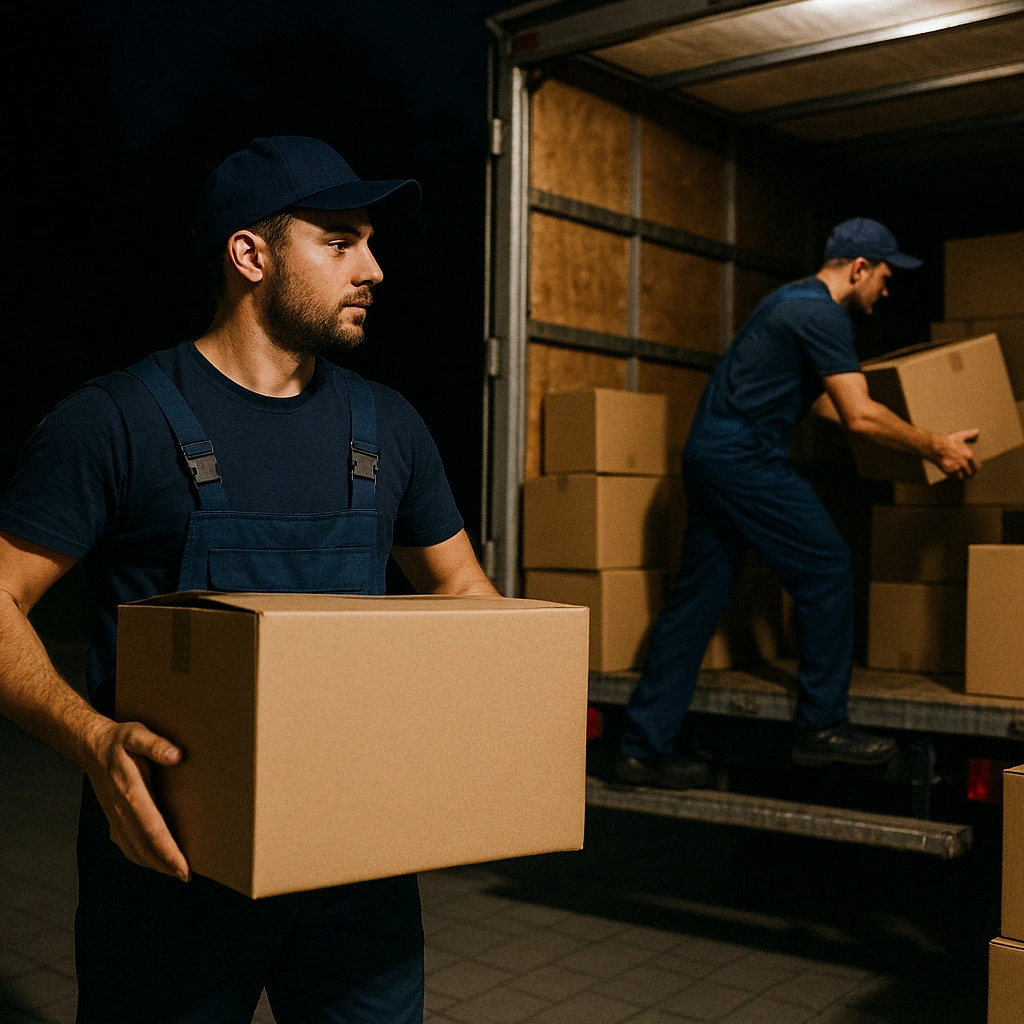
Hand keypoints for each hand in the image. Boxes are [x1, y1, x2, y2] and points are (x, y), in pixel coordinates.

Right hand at [84, 719, 189, 880]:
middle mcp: (121, 810)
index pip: (152, 829)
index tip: (183, 867)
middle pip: (144, 846)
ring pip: (134, 849)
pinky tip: (153, 860)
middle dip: (165, 864)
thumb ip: (156, 744)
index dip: (168, 851)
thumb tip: (177, 755)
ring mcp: (115, 816)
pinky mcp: (114, 818)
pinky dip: (141, 856)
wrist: (91, 747)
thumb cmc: (118, 740)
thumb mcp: (137, 734)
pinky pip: (127, 843)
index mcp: (130, 793)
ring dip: (154, 863)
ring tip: (175, 872)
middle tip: (186, 876)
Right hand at [930, 428, 979, 479]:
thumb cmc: (947, 441)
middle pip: (970, 473)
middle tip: (968, 475)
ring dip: (962, 478)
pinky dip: (955, 479)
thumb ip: (970, 434)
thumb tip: (977, 432)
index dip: (975, 469)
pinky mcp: (948, 472)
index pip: (975, 466)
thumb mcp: (960, 436)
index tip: (973, 470)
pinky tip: (954, 479)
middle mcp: (964, 463)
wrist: (935, 446)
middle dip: (969, 475)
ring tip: (962, 478)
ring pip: (963, 477)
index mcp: (969, 455)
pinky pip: (954, 479)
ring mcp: (956, 468)